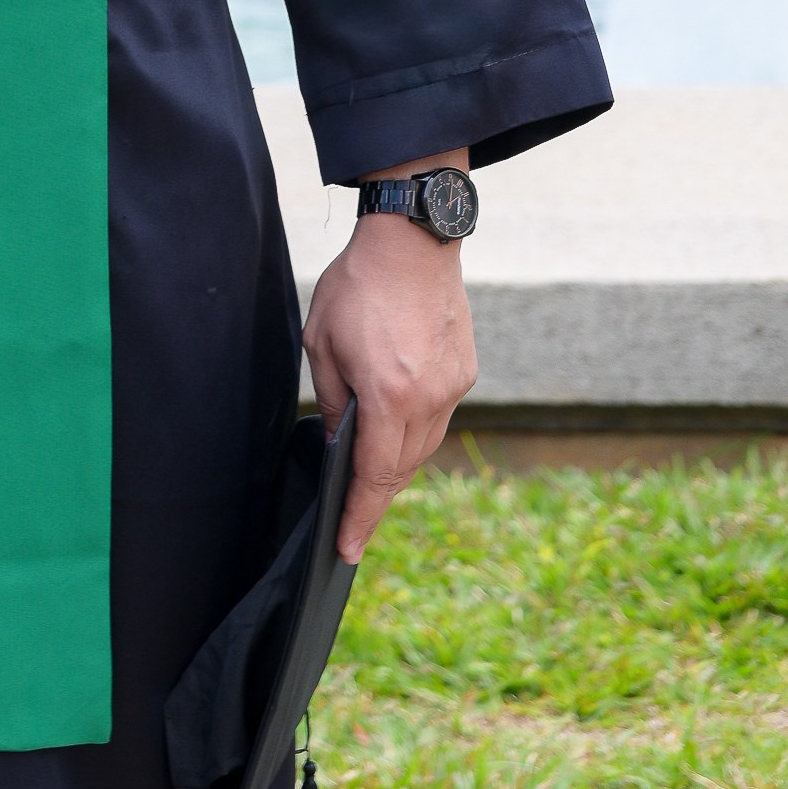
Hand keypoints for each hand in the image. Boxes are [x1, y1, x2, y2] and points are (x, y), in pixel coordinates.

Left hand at [301, 178, 477, 562]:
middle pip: (403, 467)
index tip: (347, 549)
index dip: (360, 517)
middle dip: (376, 492)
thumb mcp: (322, 343)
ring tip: (369, 468)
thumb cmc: (357, 285)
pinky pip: (438, 417)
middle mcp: (429, 398)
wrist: (413, 239)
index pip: (375, 475)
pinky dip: (415, 429)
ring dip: (397, 461)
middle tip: (351, 512)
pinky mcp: (466, 371)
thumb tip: (336, 445)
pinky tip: (395, 422)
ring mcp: (453, 386)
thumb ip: (330, 402)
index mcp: (389, 393)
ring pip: (424, 446)